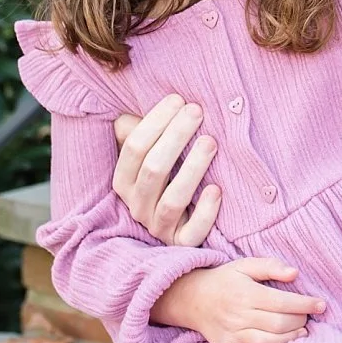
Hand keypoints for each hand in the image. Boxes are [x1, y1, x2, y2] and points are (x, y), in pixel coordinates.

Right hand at [112, 94, 221, 245]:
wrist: (182, 222)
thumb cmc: (167, 175)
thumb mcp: (149, 153)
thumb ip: (138, 132)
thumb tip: (131, 114)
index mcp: (124, 181)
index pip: (134, 148)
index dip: (155, 121)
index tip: (178, 99)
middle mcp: (137, 205)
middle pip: (153, 169)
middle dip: (176, 136)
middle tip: (197, 111)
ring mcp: (159, 227)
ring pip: (172, 200)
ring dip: (192, 169)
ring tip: (210, 142)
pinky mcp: (182, 243)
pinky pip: (192, 232)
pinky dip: (205, 211)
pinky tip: (217, 189)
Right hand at [153, 258, 325, 342]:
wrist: (191, 298)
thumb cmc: (225, 280)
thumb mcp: (245, 265)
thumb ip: (270, 266)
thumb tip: (295, 273)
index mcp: (245, 294)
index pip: (282, 302)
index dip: (305, 305)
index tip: (321, 305)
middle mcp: (237, 316)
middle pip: (277, 324)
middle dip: (299, 322)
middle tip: (308, 318)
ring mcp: (230, 335)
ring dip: (288, 340)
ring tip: (301, 333)